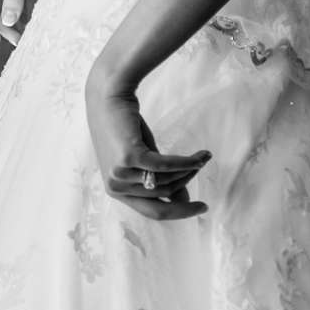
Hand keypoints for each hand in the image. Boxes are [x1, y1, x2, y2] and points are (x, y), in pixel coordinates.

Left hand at [87, 84, 208, 220]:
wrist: (108, 97)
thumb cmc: (124, 128)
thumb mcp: (143, 160)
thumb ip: (159, 180)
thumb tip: (184, 201)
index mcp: (116, 191)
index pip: (153, 212)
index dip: (180, 213)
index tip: (202, 207)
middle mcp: (115, 187)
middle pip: (164, 194)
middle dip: (187, 180)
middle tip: (201, 165)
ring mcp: (120, 174)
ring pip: (167, 179)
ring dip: (189, 168)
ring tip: (202, 156)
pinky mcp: (129, 158)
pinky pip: (166, 166)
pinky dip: (186, 162)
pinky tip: (200, 156)